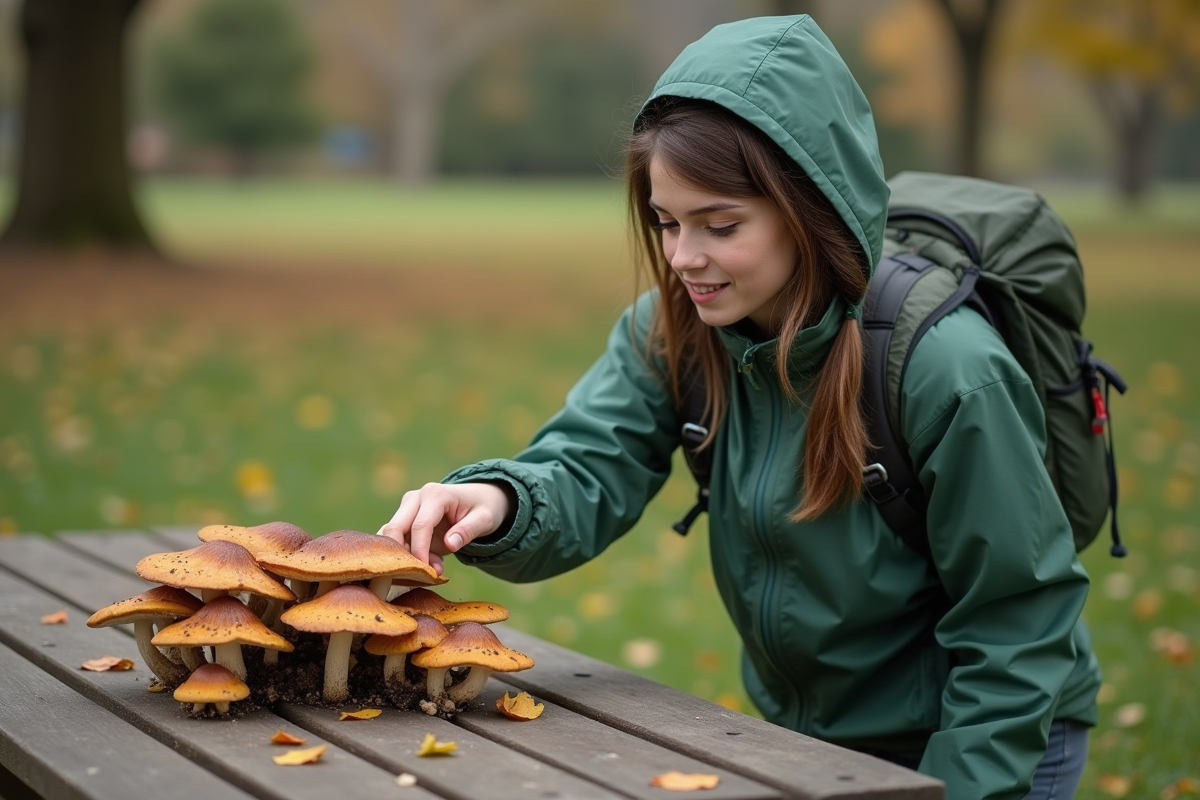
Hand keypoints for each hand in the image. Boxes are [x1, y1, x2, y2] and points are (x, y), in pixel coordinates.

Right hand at [377, 482, 511, 574]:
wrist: (478, 499)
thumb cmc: (482, 508)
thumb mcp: (484, 519)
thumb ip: (468, 530)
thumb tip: (451, 544)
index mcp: (435, 494)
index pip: (420, 526)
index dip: (420, 551)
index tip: (427, 572)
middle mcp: (415, 498)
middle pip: (395, 528)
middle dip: (403, 555)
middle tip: (423, 575)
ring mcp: (407, 508)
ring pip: (392, 537)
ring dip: (406, 557)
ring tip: (435, 567)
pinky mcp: (404, 520)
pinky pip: (398, 541)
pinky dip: (407, 556)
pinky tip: (430, 563)